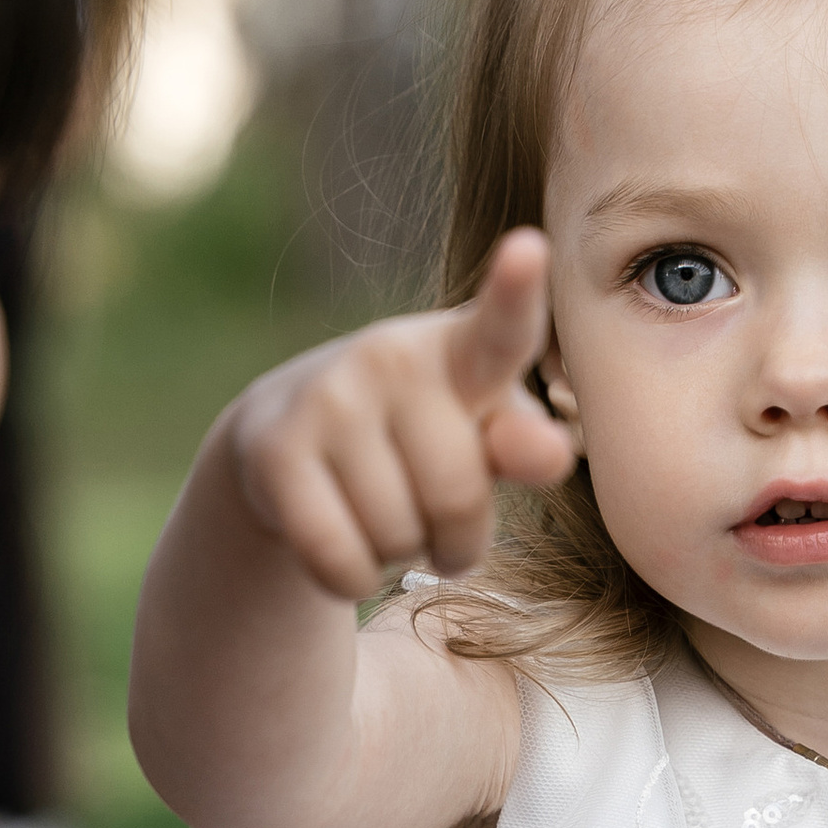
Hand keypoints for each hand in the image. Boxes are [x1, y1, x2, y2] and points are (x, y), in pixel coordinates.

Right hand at [225, 224, 576, 600]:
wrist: (288, 443)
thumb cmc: (418, 438)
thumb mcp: (480, 436)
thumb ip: (521, 443)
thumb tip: (552, 453)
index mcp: (460, 349)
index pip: (501, 326)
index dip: (517, 292)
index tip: (530, 248)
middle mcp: (390, 356)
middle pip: (458, 495)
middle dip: (456, 538)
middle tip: (434, 518)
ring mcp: (327, 397)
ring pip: (398, 536)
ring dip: (400, 555)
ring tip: (380, 512)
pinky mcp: (275, 449)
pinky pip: (339, 559)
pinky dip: (351, 578)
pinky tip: (345, 545)